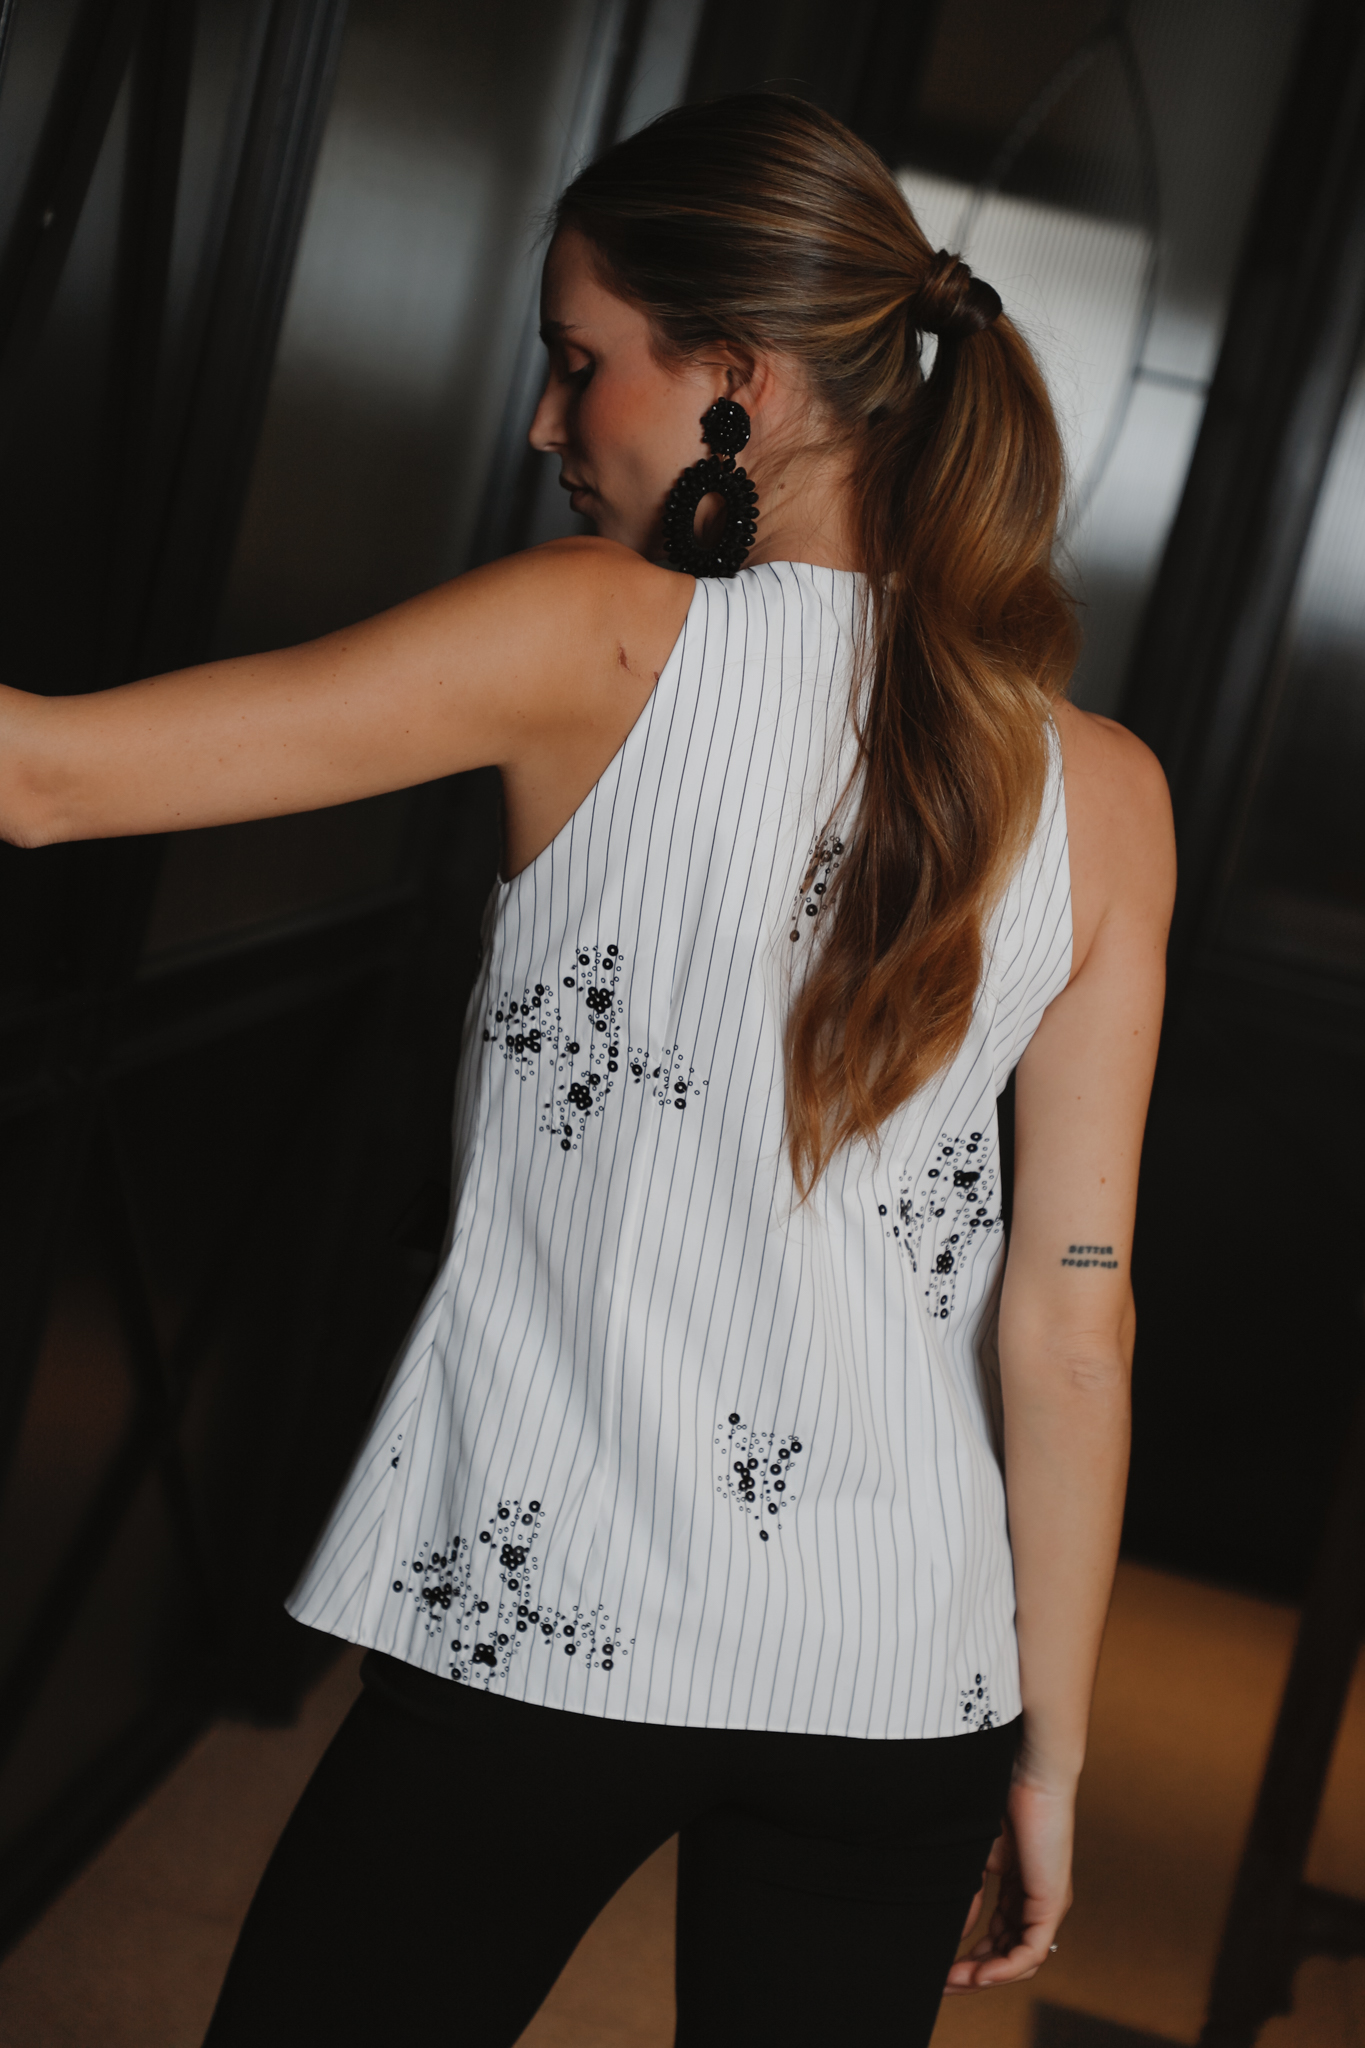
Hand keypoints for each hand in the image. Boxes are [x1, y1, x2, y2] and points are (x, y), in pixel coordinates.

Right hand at [942, 1776, 1073, 1991]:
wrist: (1027, 1773)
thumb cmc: (1001, 1803)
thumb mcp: (975, 1860)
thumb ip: (966, 1897)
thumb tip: (957, 1935)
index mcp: (1018, 1892)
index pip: (996, 1941)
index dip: (969, 1960)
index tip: (938, 1969)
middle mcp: (1034, 1904)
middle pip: (1006, 1957)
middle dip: (972, 1975)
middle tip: (940, 1984)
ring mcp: (1045, 1906)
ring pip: (1019, 1961)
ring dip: (986, 1976)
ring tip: (953, 1981)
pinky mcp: (1051, 1903)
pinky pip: (1031, 1952)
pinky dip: (1005, 1969)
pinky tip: (979, 1975)